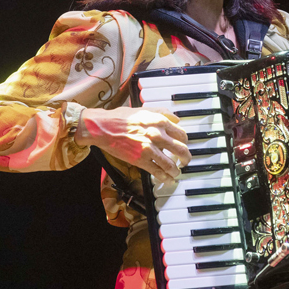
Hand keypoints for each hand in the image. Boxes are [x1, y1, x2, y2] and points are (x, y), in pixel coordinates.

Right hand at [75, 106, 190, 183]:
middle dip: (186, 158)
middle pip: (181, 150)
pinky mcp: (140, 160)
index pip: (181, 134)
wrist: (103, 127)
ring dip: (176, 170)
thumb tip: (176, 118)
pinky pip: (157, 171)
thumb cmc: (121, 117)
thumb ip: (162, 112)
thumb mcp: (144, 109)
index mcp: (160, 121)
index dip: (185, 142)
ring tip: (176, 172)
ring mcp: (149, 149)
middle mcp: (157, 135)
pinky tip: (168, 179)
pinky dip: (165, 177)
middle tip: (185, 161)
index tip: (184, 146)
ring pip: (170, 164)